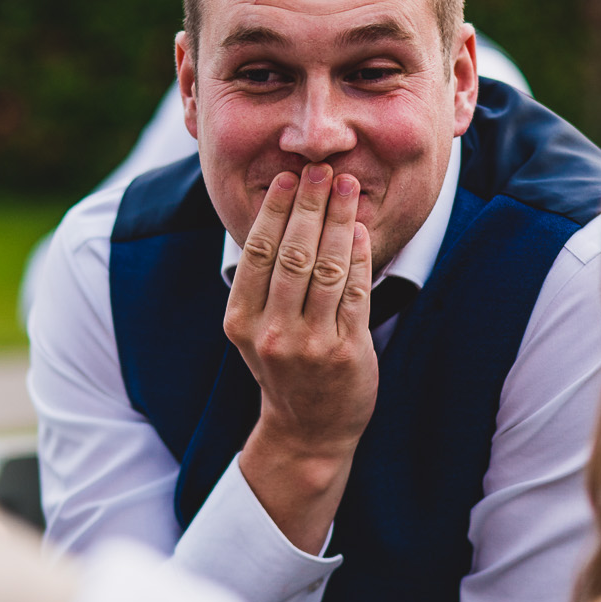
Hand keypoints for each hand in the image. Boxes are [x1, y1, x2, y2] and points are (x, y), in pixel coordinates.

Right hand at [224, 163, 375, 553]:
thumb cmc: (284, 368)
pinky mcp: (346, 352)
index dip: (273, 210)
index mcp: (240, 321)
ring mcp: (309, 344)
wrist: (308, 430)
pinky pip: (356, 293)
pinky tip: (360, 230)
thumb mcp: (255, 330)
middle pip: (291, 253)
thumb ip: (262, 283)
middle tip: (321, 171)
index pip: (257, 252)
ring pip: (326, 268)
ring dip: (338, 221)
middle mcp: (270, 332)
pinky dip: (359, 256)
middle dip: (308, 205)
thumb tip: (282, 215)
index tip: (287, 178)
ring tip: (346, 188)